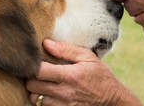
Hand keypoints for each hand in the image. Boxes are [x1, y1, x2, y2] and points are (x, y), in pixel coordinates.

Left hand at [26, 39, 141, 105]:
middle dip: (32, 77)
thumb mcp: (88, 57)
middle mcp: (64, 93)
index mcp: (70, 75)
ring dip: (36, 90)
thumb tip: (46, 43)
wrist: (111, 99)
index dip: (34, 64)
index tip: (37, 60)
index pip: (39, 71)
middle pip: (32, 85)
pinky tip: (50, 93)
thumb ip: (66, 50)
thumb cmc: (100, 75)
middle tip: (39, 71)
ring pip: (35, 98)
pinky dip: (43, 100)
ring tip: (45, 82)